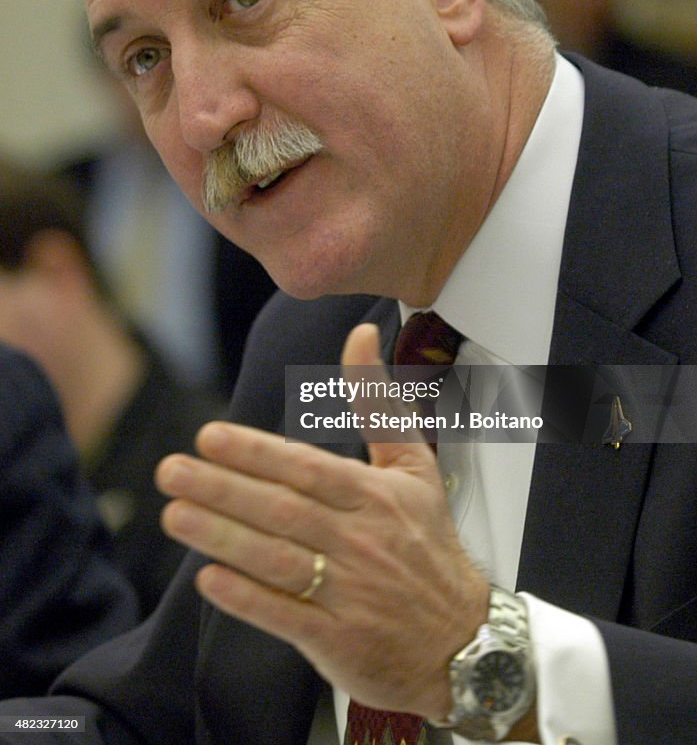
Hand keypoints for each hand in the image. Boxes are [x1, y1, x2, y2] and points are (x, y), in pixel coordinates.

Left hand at [155, 323, 488, 718]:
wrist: (464, 638)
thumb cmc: (429, 544)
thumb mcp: (414, 466)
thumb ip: (379, 401)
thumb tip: (361, 334)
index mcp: (377, 497)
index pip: (309, 469)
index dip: (257, 453)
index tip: (211, 436)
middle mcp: (362, 541)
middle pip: (284, 511)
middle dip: (224, 489)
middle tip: (172, 471)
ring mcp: (350, 594)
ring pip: (278, 560)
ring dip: (222, 538)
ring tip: (174, 515)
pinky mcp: (338, 641)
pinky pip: (286, 617)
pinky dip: (246, 598)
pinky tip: (208, 578)